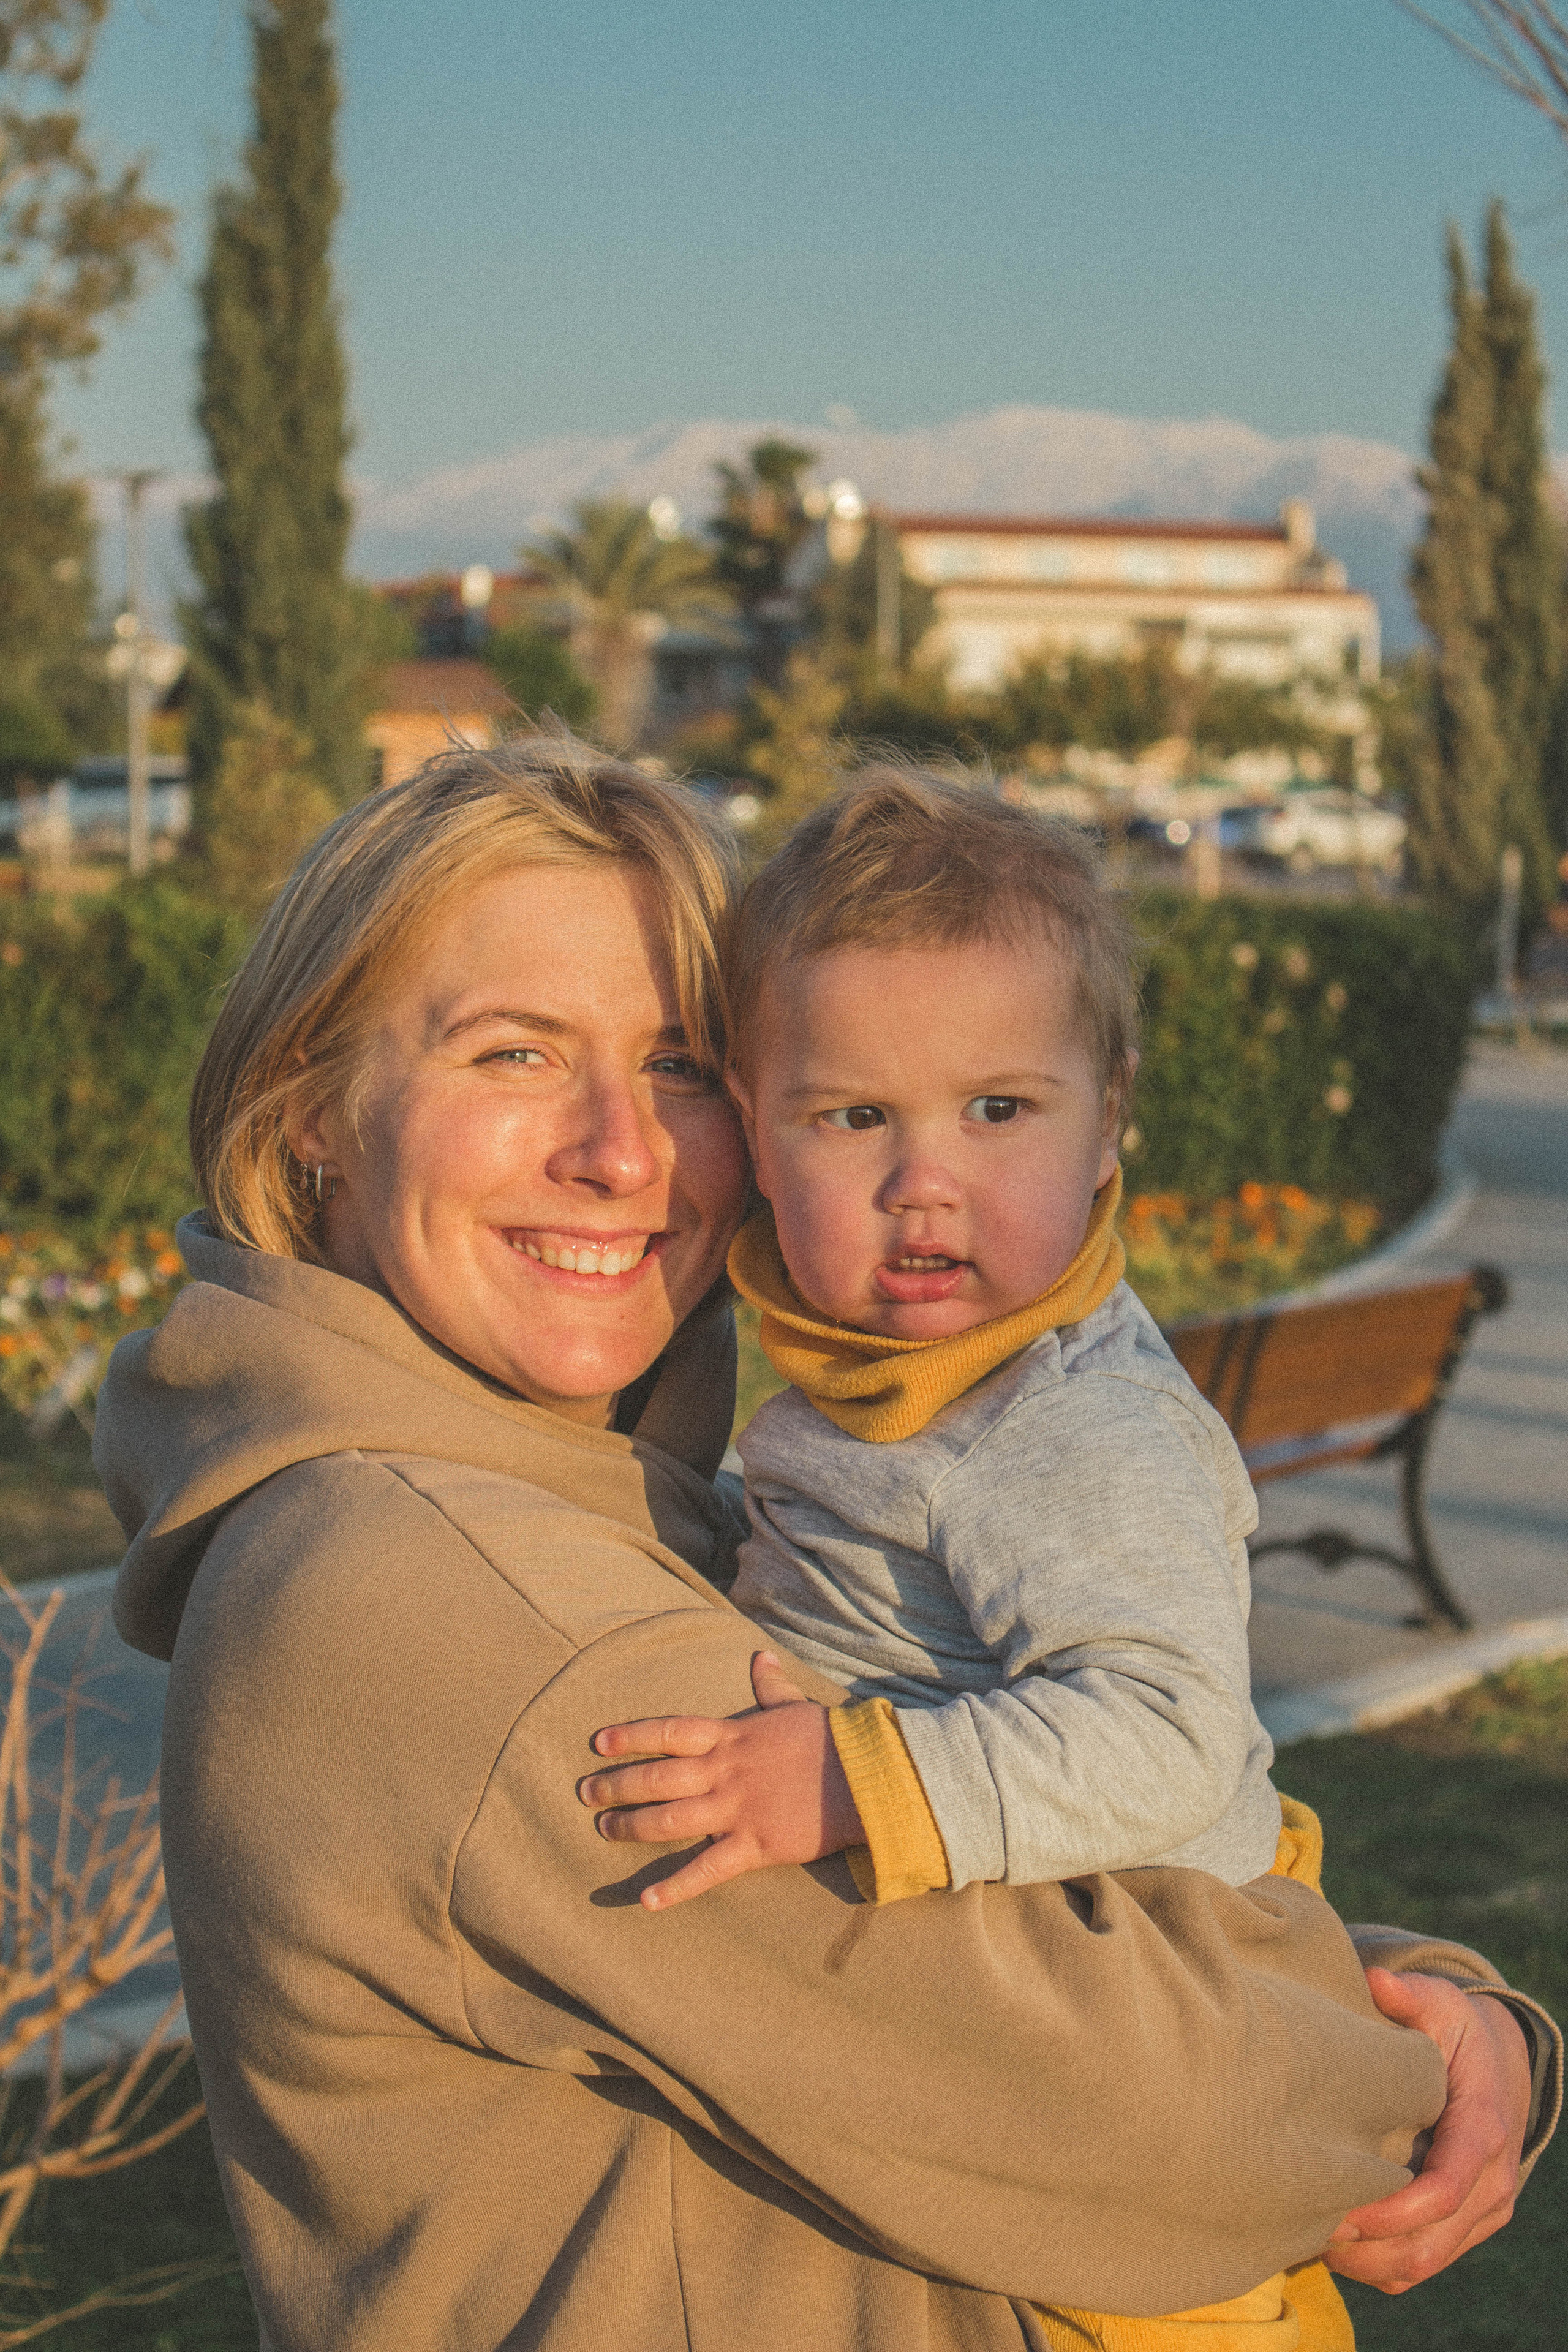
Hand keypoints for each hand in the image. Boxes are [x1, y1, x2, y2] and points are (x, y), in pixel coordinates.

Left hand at [579, 1652, 864, 1910]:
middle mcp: (724, 1771)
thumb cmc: (830, 1741)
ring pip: (670, 1819)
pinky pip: (706, 1870)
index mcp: (731, 1736)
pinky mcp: (754, 1845)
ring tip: (602, 1829)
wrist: (866, 1776)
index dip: (630, 1736)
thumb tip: (760, 1658)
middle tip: (584, 1793)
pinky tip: (644, 1900)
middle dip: (617, 1785)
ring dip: (631, 1826)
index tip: (598, 1742)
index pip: (668, 1731)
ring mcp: (736, 1809)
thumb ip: (769, 1687)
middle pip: (658, 1777)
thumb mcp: (793, 1707)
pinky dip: (674, 1888)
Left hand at [1325, 1968, 1532, 2292]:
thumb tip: (1376, 1980)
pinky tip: (1338, 2242)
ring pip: (1427, 2263)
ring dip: (1370, 2263)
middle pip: (1431, 2244)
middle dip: (1370, 2248)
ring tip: (1314, 2238)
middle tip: (1311, 2228)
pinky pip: (1427, 2263)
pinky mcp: (1470, 2224)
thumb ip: (1410, 1995)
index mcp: (1483, 2129)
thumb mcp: (1440, 2003)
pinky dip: (1383, 2266)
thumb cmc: (1458, 2031)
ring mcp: (1484, 2210)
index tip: (1341, 2208)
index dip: (1393, 2209)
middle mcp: (1491, 2180)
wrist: (1502, 2063)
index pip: (1445, 2189)